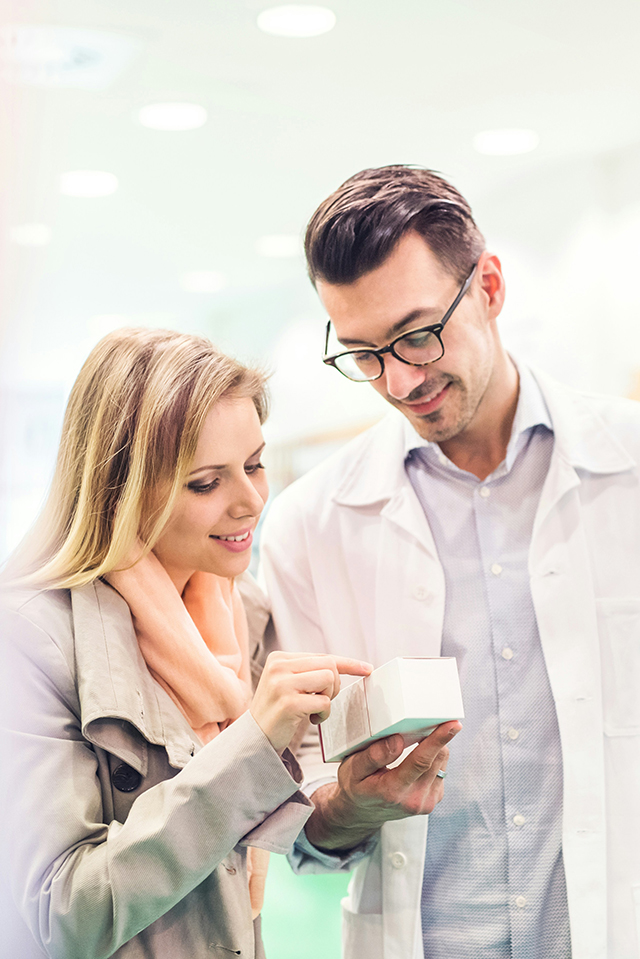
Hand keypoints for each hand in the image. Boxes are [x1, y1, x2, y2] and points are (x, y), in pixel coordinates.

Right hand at [250, 651, 372, 753]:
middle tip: (323, 701)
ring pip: (329, 679)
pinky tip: (311, 719)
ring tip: (315, 710)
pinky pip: (324, 702)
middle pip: (329, 665)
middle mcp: (279, 666)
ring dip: (329, 699)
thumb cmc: (278, 712)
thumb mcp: (289, 684)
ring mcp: (282, 683)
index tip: (367, 668)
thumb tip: (343, 666)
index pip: (323, 655)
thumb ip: (309, 672)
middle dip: (335, 685)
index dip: (348, 663)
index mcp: (280, 658)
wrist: (255, 739)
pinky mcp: (287, 702)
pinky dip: (324, 714)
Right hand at [304, 721, 461, 850]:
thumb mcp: (354, 769)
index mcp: (393, 791)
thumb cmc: (356, 786)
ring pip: (442, 762)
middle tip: (427, 721)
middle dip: (436, 736)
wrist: (361, 813)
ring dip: (434, 747)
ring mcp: (425, 803)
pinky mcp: (432, 801)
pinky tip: (417, 758)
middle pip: (437, 758)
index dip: (438, 740)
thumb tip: (397, 741)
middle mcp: (413, 799)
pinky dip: (433, 759)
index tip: (452, 725)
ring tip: (416, 742)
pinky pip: (441, 770)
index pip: (421, 762)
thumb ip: (373, 756)